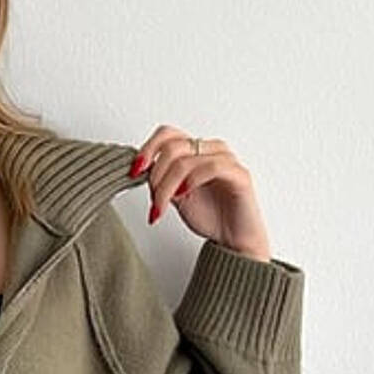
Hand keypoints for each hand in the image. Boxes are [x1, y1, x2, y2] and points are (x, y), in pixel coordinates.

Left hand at [129, 125, 271, 260]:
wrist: (233, 240)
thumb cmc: (210, 216)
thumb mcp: (174, 196)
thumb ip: (161, 180)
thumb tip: (139, 171)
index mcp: (195, 151)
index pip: (167, 134)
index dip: (147, 149)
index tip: (135, 172)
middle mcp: (210, 150)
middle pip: (172, 147)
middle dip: (155, 177)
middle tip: (154, 202)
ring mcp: (226, 159)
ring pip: (186, 160)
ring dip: (167, 186)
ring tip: (162, 207)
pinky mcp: (239, 174)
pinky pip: (212, 167)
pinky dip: (191, 180)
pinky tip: (183, 194)